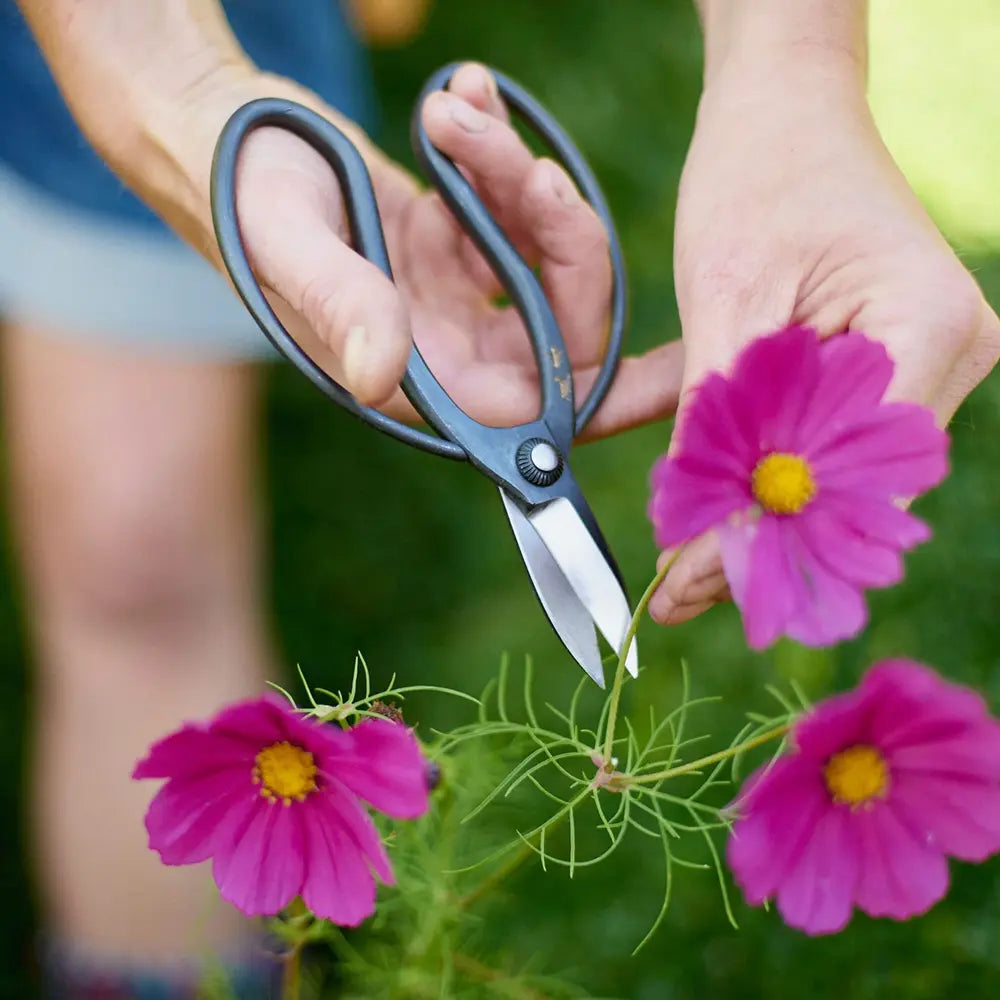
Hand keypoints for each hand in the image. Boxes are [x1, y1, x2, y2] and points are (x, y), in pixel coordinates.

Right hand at [227, 63, 683, 439]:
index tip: (670, 373)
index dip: (602, 400)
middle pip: (557, 328)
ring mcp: (448, 296)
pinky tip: (463, 100)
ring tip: (460, 111)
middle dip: (566, 246)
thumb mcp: (283, 241)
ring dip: (520, 180)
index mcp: (411, 371)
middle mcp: (440, 347)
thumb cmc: (234, 187)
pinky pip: (509, 215)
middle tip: (534, 171)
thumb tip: (385, 380)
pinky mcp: (448, 246)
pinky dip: (499, 157)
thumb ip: (339, 306)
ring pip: (540, 260)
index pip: (528, 411)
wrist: (211, 129)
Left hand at [650, 50, 999, 624]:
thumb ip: (719, 417)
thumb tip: (700, 530)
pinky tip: (712, 513)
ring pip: (841, 478)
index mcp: (926, 327)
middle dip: (763, 543)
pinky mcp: (887, 369)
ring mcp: (925, 366)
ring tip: (686, 574)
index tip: (692, 584)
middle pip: (854, 491)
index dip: (770, 536)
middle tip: (680, 596)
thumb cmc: (756, 176)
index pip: (852, 474)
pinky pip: (830, 445)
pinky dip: (769, 477)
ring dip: (761, 518)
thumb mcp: (722, 300)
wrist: (784, 111)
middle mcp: (948, 357)